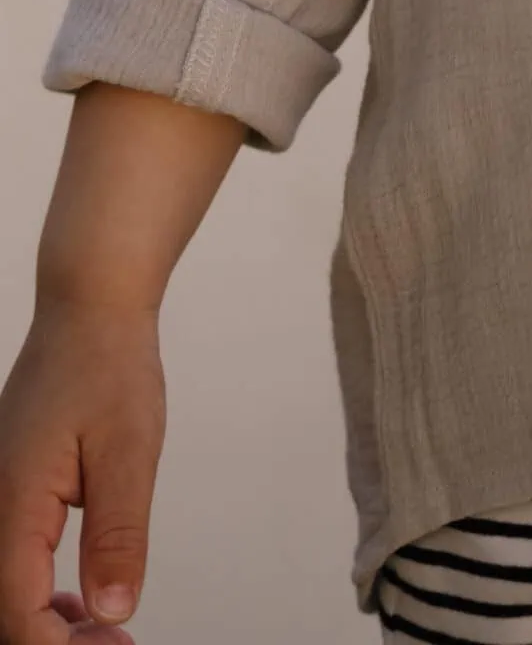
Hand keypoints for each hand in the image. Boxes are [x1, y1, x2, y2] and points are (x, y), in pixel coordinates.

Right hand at [0, 302, 163, 644]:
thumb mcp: (129, 452)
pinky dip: (39, 594)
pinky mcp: (6, 493)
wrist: (89, 309)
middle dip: (55, 643)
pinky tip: (78, 602)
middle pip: (7, 610)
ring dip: (46, 625)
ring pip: (6, 591)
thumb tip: (114, 612)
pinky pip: (10, 562)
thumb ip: (119, 535)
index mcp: (13, 506)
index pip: (19, 613)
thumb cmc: (110, 367)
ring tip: (101, 634)